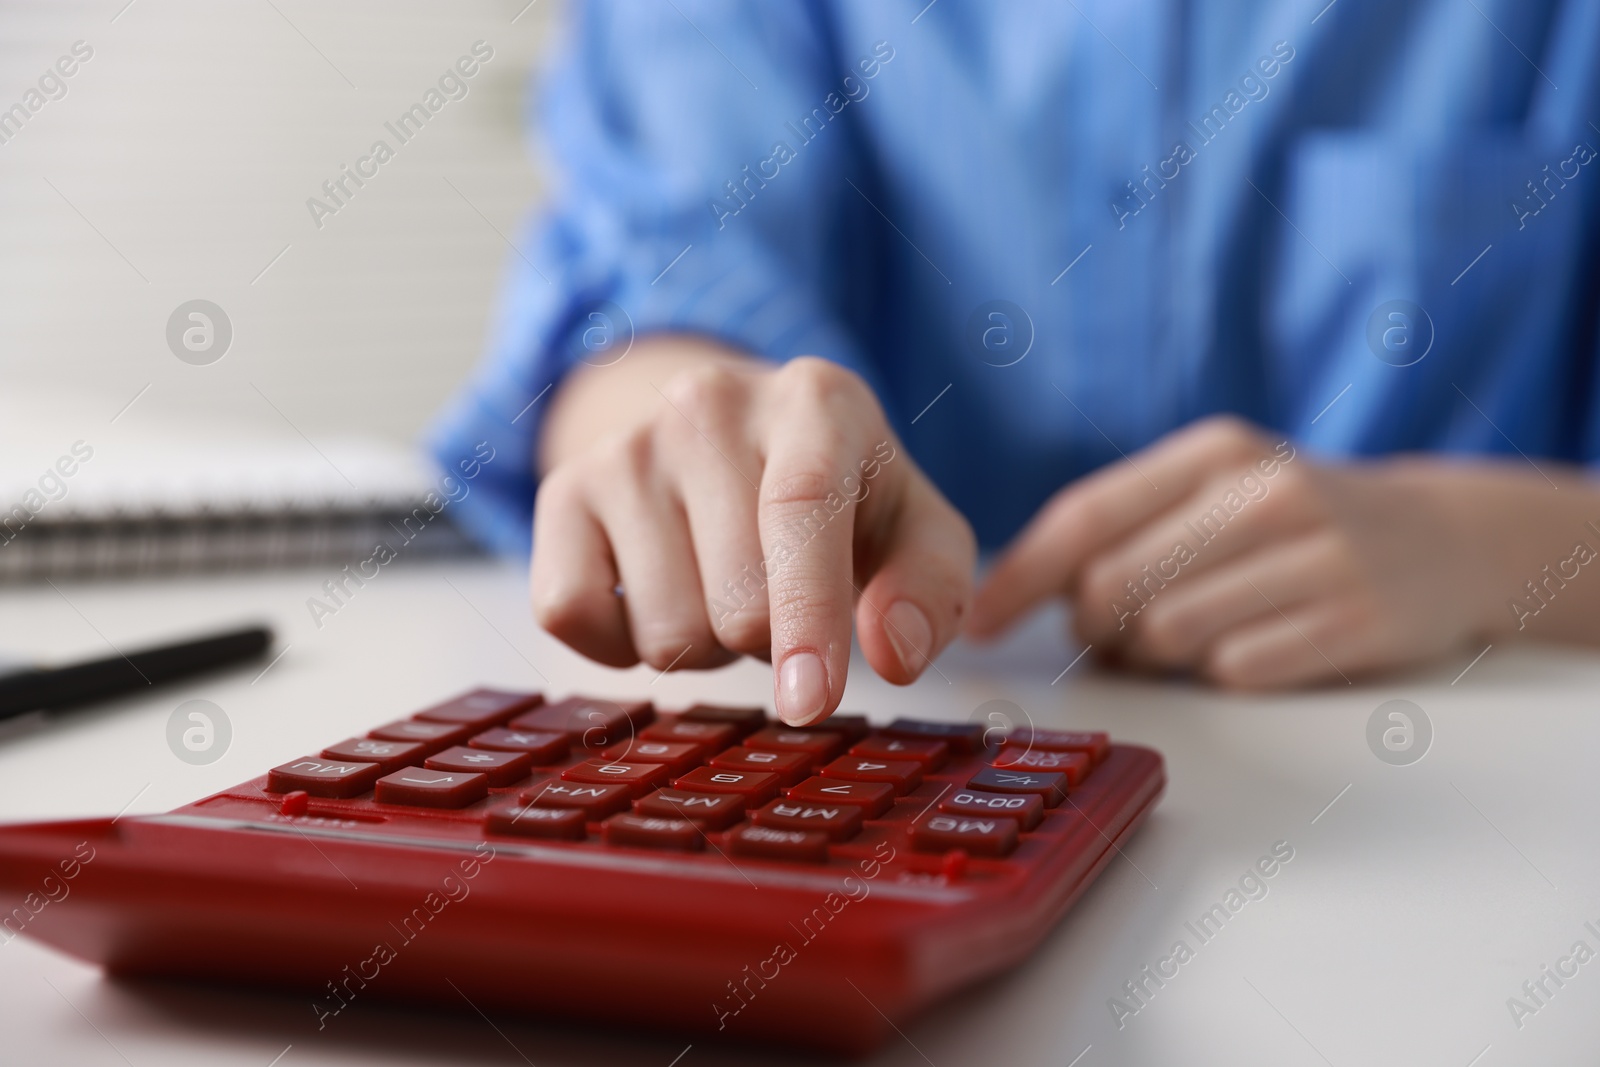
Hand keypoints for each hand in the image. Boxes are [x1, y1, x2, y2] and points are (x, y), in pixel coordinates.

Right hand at [532, 347, 974, 723]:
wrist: (733, 438)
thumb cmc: (842, 499)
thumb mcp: (915, 528)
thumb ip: (930, 590)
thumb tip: (893, 655)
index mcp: (816, 400)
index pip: (800, 508)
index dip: (807, 616)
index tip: (812, 704)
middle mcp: (709, 404)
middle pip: (737, 602)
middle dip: (769, 642)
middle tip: (781, 599)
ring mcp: (626, 446)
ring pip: (663, 630)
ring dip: (704, 647)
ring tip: (721, 587)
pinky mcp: (562, 491)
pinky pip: (572, 617)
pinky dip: (619, 648)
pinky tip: (656, 597)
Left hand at [965, 416, 1587, 688]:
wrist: (1448, 538)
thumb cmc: (1295, 521)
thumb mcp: (1219, 488)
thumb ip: (1127, 525)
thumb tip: (1016, 593)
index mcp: (1215, 452)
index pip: (1084, 515)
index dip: (1019, 577)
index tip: (978, 623)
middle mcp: (1264, 492)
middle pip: (1112, 587)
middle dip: (1094, 628)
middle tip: (1116, 635)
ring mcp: (1317, 555)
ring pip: (1167, 635)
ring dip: (1157, 656)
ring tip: (1190, 638)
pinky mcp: (1354, 620)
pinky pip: (1236, 671)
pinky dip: (1225, 673)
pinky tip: (1253, 648)